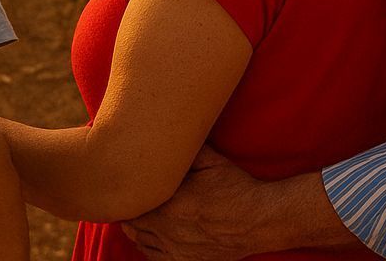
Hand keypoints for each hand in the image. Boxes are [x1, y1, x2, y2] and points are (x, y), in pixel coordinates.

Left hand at [122, 145, 268, 260]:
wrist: (259, 220)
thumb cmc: (237, 188)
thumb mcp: (212, 161)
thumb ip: (185, 151)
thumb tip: (166, 136)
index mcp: (173, 203)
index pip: (133, 202)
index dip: (126, 194)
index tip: (126, 184)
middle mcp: (170, 230)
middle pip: (133, 223)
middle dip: (129, 211)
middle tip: (126, 198)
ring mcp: (177, 250)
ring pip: (140, 241)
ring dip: (135, 229)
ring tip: (134, 217)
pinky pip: (154, 257)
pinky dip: (146, 246)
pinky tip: (147, 237)